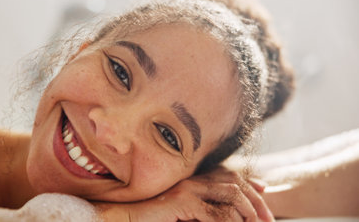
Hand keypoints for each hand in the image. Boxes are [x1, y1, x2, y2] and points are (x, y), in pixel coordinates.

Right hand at [97, 166, 273, 221]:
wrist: (125, 217)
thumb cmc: (151, 217)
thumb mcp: (181, 212)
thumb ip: (200, 210)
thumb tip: (220, 214)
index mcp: (192, 179)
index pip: (228, 175)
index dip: (249, 184)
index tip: (264, 193)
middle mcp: (192, 180)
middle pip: (234, 183)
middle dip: (255, 201)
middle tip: (268, 219)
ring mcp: (187, 189)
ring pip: (230, 195)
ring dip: (247, 213)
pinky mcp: (182, 201)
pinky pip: (215, 214)